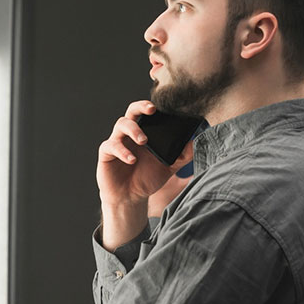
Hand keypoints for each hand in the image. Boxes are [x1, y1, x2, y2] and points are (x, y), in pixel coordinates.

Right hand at [96, 100, 192, 249]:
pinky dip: (122, 151)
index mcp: (144, 133)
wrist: (130, 198)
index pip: (147, 113)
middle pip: (131, 111)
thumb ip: (182, 155)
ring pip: (121, 124)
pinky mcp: (106, 153)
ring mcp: (117, 142)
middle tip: (151, 110)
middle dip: (140, 107)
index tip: (163, 105)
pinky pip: (111, 146)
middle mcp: (129, 134)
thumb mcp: (169, 167)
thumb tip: (197, 142)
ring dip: (133, 130)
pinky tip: (132, 160)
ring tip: (144, 140)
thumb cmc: (146, 178)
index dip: (152, 106)